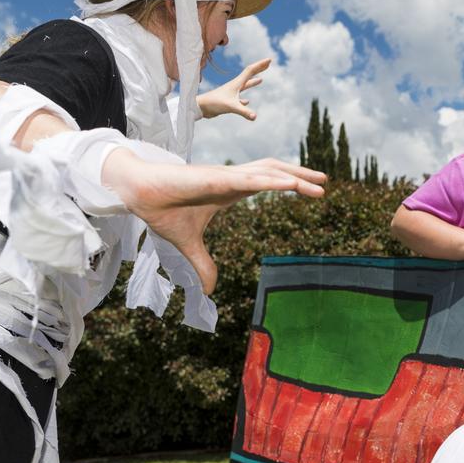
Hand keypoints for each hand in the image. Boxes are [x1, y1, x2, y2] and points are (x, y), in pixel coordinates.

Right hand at [104, 152, 326, 291]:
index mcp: (230, 190)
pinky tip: (291, 183)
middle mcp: (232, 179)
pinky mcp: (215, 178)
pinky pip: (249, 179)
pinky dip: (272, 180)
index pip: (267, 181)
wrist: (138, 193)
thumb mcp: (189, 244)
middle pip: (274, 172)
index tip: (313, 190)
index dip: (289, 183)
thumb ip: (203, 264)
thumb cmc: (163, 210)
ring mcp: (225, 177)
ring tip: (319, 181)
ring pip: (268, 171)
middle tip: (325, 181)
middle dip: (301, 175)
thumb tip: (210, 290)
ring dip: (294, 175)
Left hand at [195, 58, 270, 120]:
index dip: (260, 65)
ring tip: (261, 80)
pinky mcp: (228, 101)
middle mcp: (234, 86)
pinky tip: (247, 101)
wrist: (200, 107)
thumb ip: (243, 112)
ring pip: (245, 86)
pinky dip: (245, 99)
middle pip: (249, 75)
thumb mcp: (231, 107)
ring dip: (253, 82)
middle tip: (268, 64)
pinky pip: (239, 99)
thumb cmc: (214, 104)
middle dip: (259, 69)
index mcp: (236, 84)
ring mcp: (231, 93)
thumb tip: (255, 117)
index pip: (250, 71)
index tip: (269, 60)